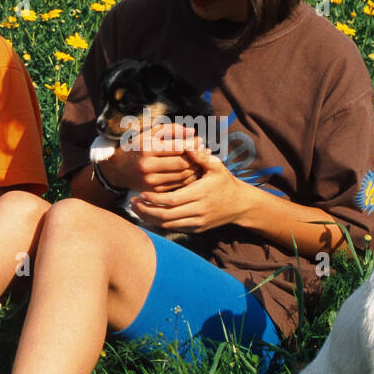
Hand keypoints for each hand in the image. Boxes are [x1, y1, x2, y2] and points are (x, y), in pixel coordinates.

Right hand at [99, 121, 202, 192]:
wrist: (117, 169)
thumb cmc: (136, 147)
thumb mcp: (149, 133)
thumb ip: (170, 130)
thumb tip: (192, 132)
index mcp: (147, 149)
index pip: (178, 148)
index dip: (192, 145)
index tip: (199, 141)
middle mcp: (148, 166)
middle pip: (182, 164)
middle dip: (196, 158)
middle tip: (204, 152)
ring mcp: (151, 181)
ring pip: (182, 176)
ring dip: (195, 169)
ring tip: (200, 161)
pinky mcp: (154, 191)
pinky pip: (177, 186)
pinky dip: (188, 179)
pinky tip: (192, 172)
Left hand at [129, 143, 257, 233]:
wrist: (240, 205)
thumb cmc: (226, 182)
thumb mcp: (216, 166)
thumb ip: (200, 156)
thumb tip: (187, 144)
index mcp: (200, 193)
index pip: (171, 200)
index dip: (154, 199)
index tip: (142, 193)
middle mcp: (198, 210)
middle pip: (166, 215)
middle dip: (146, 211)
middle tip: (132, 203)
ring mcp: (198, 222)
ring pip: (168, 225)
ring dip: (150, 218)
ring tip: (137, 209)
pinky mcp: (197, 229)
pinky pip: (175, 228)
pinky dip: (160, 224)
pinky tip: (150, 216)